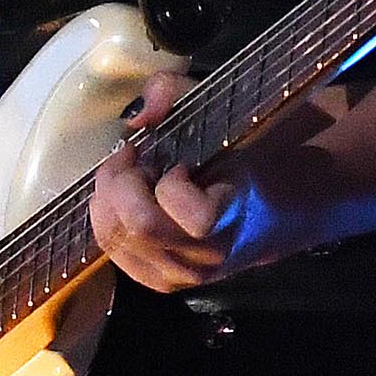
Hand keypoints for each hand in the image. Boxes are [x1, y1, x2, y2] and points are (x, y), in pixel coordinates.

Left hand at [91, 73, 259, 291]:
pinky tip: (125, 202)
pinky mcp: (159, 283)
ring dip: (110, 200)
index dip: (172, 182)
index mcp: (235, 216)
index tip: (180, 162)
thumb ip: (177, 92)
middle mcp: (207, 256)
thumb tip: (139, 114)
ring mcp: (181, 276)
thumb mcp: (218, 114)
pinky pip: (112, 251)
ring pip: (116, 240)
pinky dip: (108, 219)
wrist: (268, 216)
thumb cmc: (242, 162)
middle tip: (135, 160)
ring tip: (132, 180)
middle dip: (122, 183)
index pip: (194, 216)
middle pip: (138, 228)